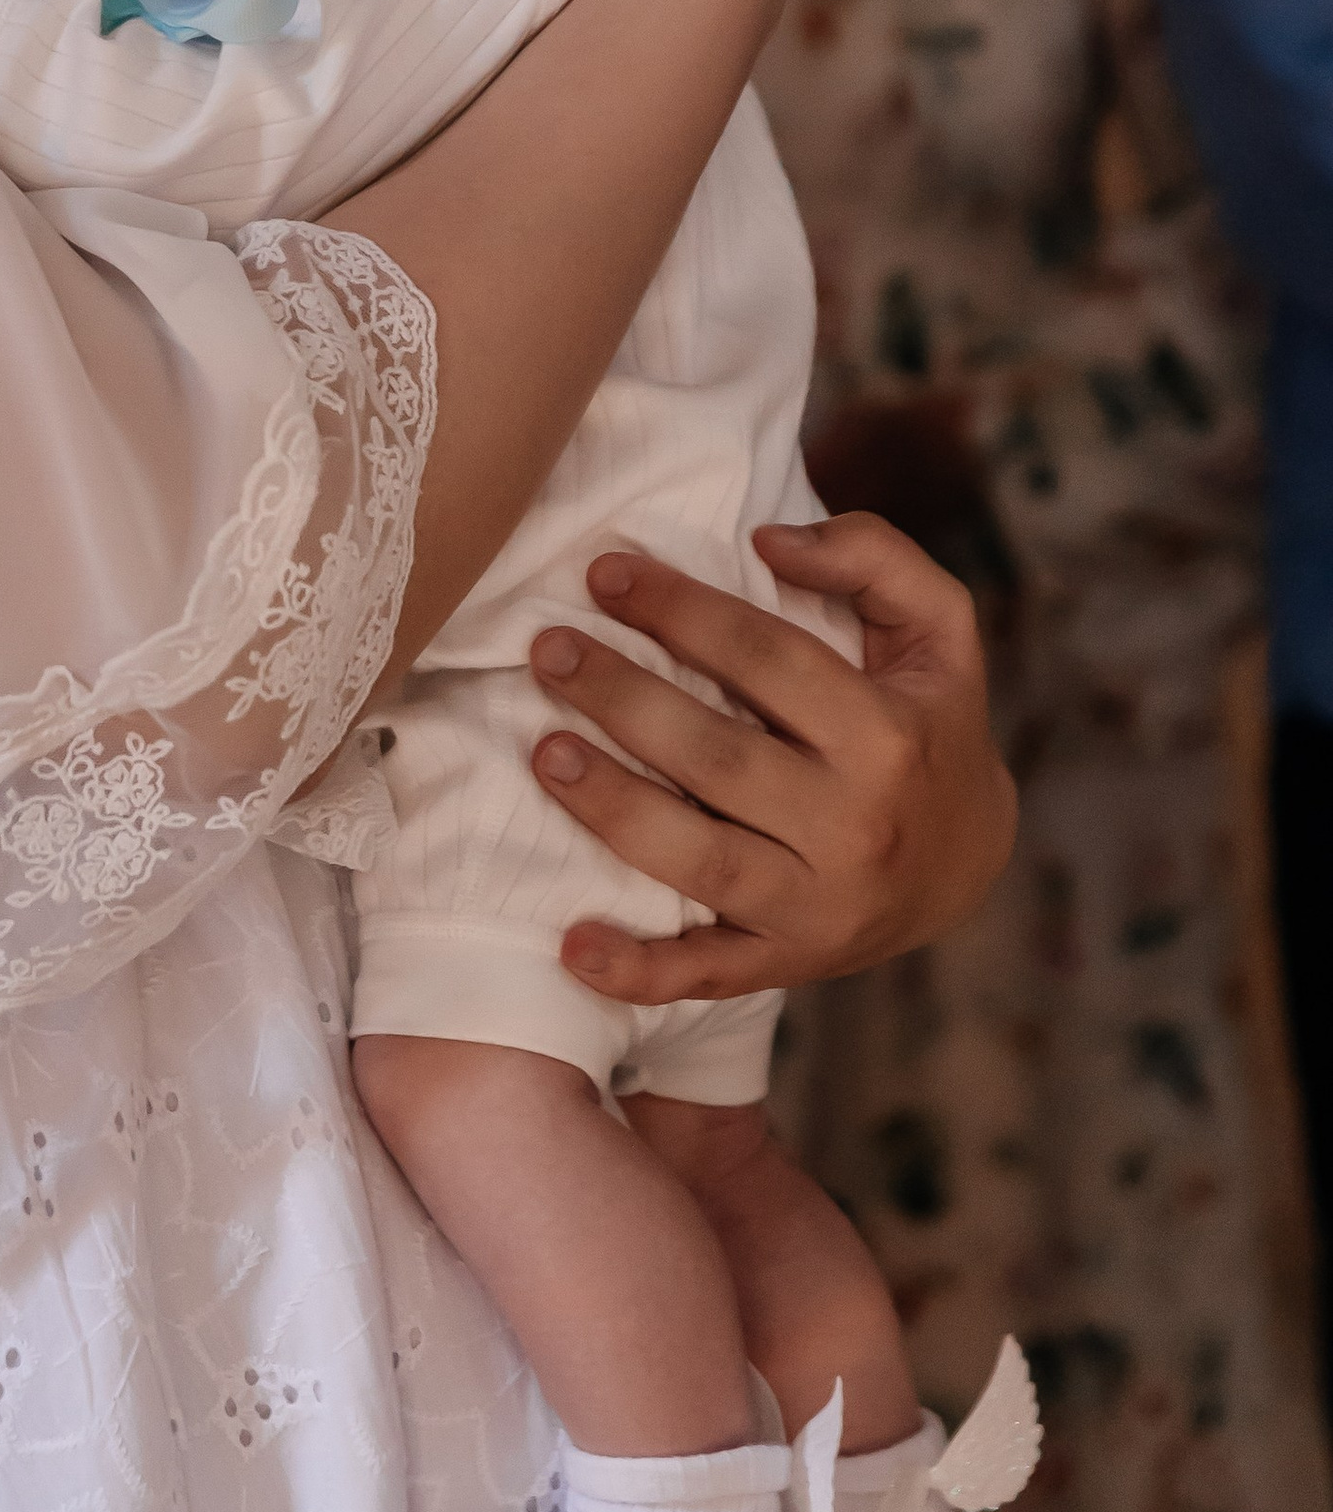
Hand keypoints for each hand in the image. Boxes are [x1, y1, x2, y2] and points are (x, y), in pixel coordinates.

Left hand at [526, 515, 1015, 1003]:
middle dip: (622, 699)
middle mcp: (853, 824)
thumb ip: (873, 559)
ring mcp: (818, 905)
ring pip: (698, 860)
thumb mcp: (939, 632)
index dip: (680, 609)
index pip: (767, 660)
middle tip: (548, 652)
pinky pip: (706, 974)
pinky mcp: (787, 962)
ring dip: (611, 808)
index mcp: (887, 734)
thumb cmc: (930, 724)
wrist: (970, 865)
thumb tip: (769, 537)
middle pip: (717, 757)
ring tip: (542, 753)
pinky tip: (572, 945)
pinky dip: (637, 971)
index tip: (605, 573)